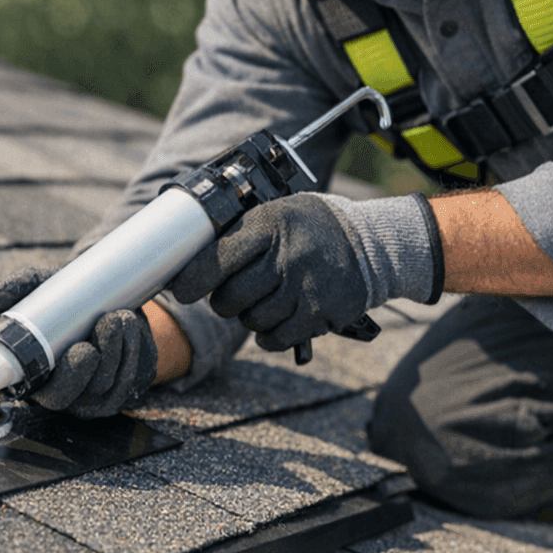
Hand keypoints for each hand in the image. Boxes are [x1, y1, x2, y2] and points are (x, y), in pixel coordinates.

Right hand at [0, 266, 157, 417]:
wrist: (107, 298)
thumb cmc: (69, 299)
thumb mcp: (47, 286)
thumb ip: (21, 288)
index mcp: (36, 374)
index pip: (50, 394)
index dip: (68, 378)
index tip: (82, 349)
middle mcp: (65, 390)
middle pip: (80, 393)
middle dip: (97, 363)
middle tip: (106, 326)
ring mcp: (96, 393)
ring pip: (110, 383)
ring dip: (120, 346)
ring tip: (121, 316)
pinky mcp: (124, 386)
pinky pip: (133, 376)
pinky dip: (135, 349)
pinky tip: (132, 328)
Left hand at [169, 193, 369, 352]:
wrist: (370, 245)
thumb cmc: (311, 228)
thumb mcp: (277, 214)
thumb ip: (240, 235)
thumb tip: (190, 263)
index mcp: (270, 224)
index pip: (217, 259)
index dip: (193, 279)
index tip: (182, 289)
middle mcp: (288, 256)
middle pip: (231, 297)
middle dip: (224, 300)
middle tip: (231, 294)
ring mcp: (305, 287)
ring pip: (252, 320)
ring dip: (250, 316)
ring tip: (264, 301)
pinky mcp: (320, 314)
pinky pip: (276, 338)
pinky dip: (269, 335)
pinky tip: (275, 321)